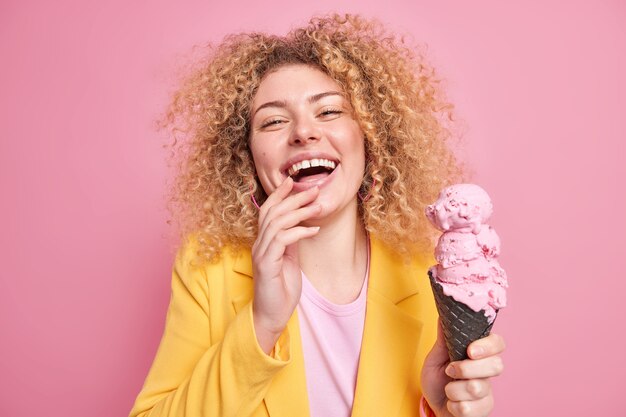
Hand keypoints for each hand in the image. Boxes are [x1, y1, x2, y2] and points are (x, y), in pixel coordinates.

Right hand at [251, 177, 321, 352]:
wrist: (272, 316)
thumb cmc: (281, 290)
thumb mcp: (289, 260)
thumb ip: (290, 242)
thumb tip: (301, 225)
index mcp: (264, 242)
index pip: (268, 211)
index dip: (279, 195)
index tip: (293, 182)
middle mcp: (259, 244)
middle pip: (273, 212)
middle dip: (294, 198)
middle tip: (313, 189)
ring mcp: (261, 254)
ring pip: (277, 223)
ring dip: (300, 212)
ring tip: (318, 206)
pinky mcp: (267, 265)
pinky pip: (282, 240)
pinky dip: (299, 232)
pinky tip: (314, 230)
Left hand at [421, 321, 504, 416]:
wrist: (434, 406)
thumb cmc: (438, 380)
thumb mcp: (435, 358)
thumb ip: (443, 340)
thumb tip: (443, 316)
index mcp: (478, 354)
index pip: (498, 343)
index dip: (488, 346)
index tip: (470, 351)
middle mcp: (487, 371)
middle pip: (496, 365)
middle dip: (468, 369)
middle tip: (450, 370)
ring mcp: (487, 391)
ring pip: (477, 388)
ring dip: (453, 389)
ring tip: (448, 389)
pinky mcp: (484, 409)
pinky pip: (470, 408)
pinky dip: (454, 406)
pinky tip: (451, 403)